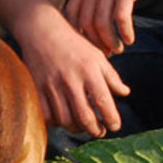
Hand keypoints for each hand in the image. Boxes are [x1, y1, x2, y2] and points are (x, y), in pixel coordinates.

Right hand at [18, 21, 131, 135]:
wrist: (42, 31)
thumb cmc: (73, 44)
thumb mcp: (97, 56)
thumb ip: (111, 77)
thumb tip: (125, 93)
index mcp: (89, 71)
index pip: (104, 102)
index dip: (111, 119)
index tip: (115, 126)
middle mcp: (71, 80)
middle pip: (84, 117)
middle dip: (95, 130)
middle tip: (100, 131)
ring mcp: (52, 86)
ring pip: (66, 120)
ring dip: (77, 128)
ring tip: (83, 126)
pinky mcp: (37, 89)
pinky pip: (48, 116)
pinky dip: (57, 122)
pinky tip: (63, 119)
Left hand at [64, 0, 162, 53]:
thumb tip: (90, 17)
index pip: (70, 16)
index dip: (77, 36)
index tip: (87, 46)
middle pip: (85, 24)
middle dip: (94, 43)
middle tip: (105, 53)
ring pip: (101, 25)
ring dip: (110, 42)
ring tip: (119, 49)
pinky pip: (121, 18)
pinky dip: (124, 33)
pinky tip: (130, 39)